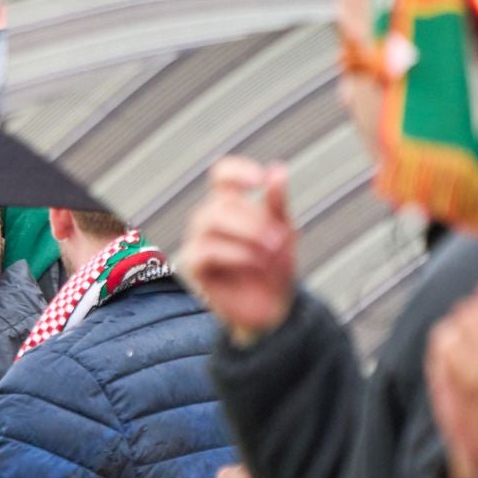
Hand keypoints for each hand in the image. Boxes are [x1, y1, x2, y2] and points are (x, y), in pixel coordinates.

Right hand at [180, 158, 295, 346]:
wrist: (272, 308)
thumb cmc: (274, 266)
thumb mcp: (283, 230)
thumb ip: (276, 202)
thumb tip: (276, 169)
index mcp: (231, 206)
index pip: (221, 176)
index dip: (236, 172)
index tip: (258, 181)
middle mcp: (210, 220)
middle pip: (221, 203)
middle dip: (254, 219)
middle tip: (281, 240)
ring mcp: (199, 241)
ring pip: (210, 221)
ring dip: (247, 234)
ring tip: (271, 252)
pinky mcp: (194, 266)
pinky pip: (205, 250)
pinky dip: (236, 254)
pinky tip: (255, 263)